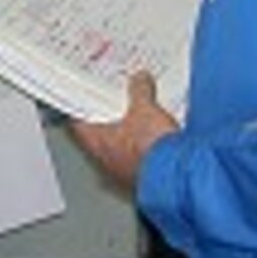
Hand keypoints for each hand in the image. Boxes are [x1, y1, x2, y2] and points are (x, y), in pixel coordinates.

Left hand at [71, 72, 178, 193]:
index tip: (85, 98)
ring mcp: (122, 171)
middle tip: (115, 104)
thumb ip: (140, 91)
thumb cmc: (152, 149)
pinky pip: (137, 159)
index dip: (82, 107)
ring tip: (139, 119)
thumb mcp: (145, 108)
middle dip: (108, 119)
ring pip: (118, 148)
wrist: (178, 176)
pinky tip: (155, 138)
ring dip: (126, 135)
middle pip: (98, 135)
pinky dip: (142, 147)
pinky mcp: (142, 178)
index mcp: (96, 142)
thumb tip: (140, 80)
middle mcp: (105, 160)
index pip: (78, 122)